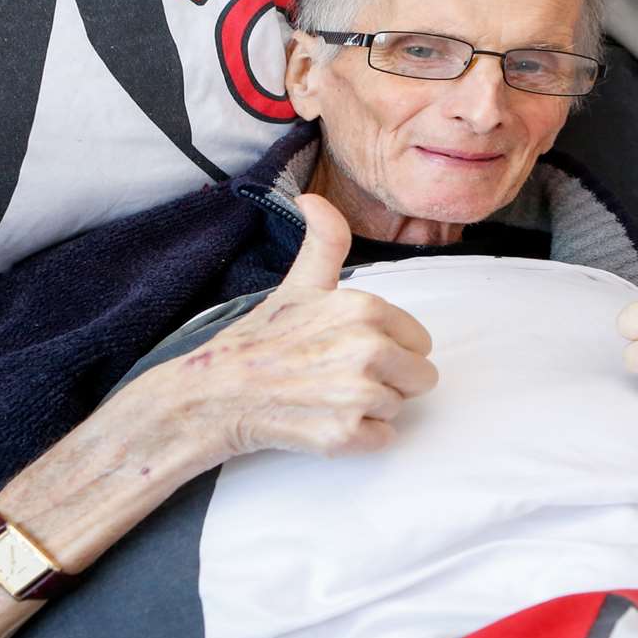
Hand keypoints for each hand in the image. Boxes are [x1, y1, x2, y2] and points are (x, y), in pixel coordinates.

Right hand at [157, 194, 438, 461]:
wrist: (216, 395)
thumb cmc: (261, 340)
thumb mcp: (299, 284)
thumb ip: (324, 241)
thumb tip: (314, 198)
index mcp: (365, 309)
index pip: (420, 340)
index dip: (391, 348)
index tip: (350, 348)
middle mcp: (368, 349)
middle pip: (420, 376)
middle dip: (388, 380)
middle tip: (339, 375)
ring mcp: (358, 394)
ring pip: (400, 408)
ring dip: (370, 409)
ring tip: (327, 396)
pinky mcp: (346, 434)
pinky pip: (383, 440)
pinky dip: (358, 438)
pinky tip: (324, 420)